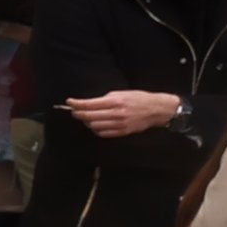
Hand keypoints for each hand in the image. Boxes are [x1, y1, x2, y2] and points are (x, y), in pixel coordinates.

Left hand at [65, 86, 185, 137]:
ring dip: (87, 122)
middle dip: (78, 114)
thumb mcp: (122, 93)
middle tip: (74, 111)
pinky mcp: (122, 132)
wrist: (156, 110)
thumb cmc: (139, 99)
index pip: (89, 104)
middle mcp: (116, 114)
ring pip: (93, 126)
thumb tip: (89, 103)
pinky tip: (96, 124)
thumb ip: (105, 99)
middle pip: (88, 117)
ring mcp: (119, 124)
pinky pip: (102, 133)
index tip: (69, 102)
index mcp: (115, 102)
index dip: (76, 104)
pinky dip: (96, 129)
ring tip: (86, 117)